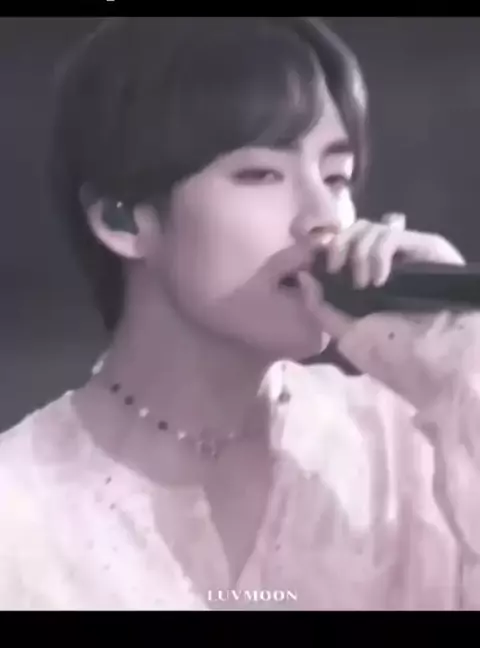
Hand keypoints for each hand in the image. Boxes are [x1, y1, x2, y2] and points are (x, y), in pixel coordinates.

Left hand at [298, 214, 472, 407]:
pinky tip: (379, 279)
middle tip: (336, 269)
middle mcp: (387, 262)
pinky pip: (390, 234)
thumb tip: (303, 275)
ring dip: (357, 253)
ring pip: (369, 228)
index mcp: (367, 279)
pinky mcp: (427, 247)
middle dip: (338, 246)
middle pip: (353, 230)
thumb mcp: (346, 333)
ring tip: (363, 284)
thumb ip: (321, 306)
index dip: (328, 248)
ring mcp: (408, 253)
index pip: (343, 245)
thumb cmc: (391, 353)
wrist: (433, 364)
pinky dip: (377, 253)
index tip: (317, 265)